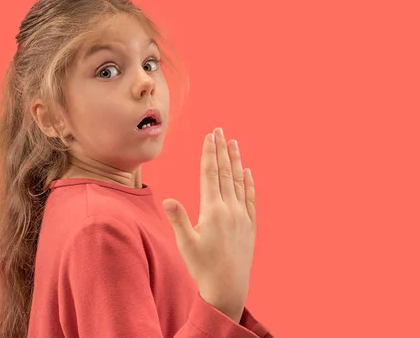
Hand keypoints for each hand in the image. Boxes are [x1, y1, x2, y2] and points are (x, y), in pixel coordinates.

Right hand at [162, 128, 256, 320]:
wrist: (229, 288)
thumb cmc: (202, 266)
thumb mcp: (186, 243)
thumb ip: (179, 219)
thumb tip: (169, 198)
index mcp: (212, 210)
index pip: (210, 174)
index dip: (209, 153)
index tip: (209, 136)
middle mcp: (229, 209)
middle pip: (225, 172)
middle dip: (221, 150)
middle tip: (220, 130)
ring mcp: (242, 216)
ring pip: (238, 181)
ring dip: (236, 161)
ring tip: (234, 143)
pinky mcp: (250, 225)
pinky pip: (250, 198)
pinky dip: (248, 183)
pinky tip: (247, 172)